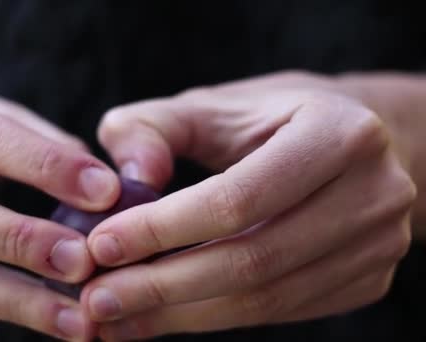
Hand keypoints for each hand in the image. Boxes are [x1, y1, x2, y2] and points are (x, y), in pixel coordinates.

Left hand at [82, 71, 417, 339]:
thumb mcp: (211, 106)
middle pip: (253, 259)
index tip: (101, 246)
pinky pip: (280, 312)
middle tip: (98, 298)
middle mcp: (373, 191)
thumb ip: (151, 129)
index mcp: (338, 134)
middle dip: (162, 286)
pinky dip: (214, 318)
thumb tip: (123, 185)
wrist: (344, 146)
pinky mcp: (366, 279)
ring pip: (265, 299)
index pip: (238, 198)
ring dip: (180, 314)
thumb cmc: (268, 121)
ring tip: (117, 315)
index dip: (163, 228)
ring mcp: (378, 243)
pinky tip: (164, 315)